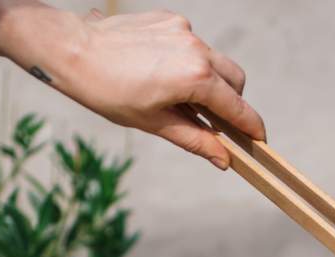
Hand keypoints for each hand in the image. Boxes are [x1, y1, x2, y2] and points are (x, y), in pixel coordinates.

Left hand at [2, 7, 264, 168]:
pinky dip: (188, 63)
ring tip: (181, 100)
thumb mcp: (154, 123)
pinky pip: (192, 45)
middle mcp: (196, 49)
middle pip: (234, 80)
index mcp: (195, 77)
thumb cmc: (108, 92)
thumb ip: (195, 140)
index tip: (260, 140)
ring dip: (209, 82)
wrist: (73, 50)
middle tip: (216, 124)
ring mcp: (184, 30)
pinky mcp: (170, 20)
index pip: (236, 107)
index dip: (250, 126)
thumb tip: (223, 159)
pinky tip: (161, 74)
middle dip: (232, 103)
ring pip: (214, 61)